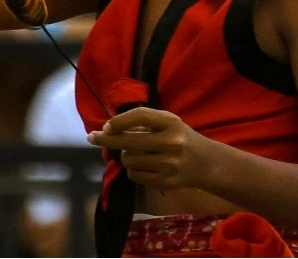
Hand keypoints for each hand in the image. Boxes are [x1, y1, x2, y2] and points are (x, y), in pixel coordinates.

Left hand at [87, 107, 209, 189]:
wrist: (205, 162)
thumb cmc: (179, 138)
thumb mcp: (167, 123)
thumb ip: (143, 123)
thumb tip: (108, 129)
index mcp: (171, 123)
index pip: (140, 116)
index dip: (119, 121)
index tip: (105, 126)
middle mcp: (171, 142)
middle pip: (128, 142)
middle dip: (107, 139)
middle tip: (92, 137)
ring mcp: (169, 164)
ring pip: (129, 161)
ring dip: (126, 157)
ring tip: (136, 153)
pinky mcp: (166, 181)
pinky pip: (135, 176)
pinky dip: (134, 170)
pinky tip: (144, 166)